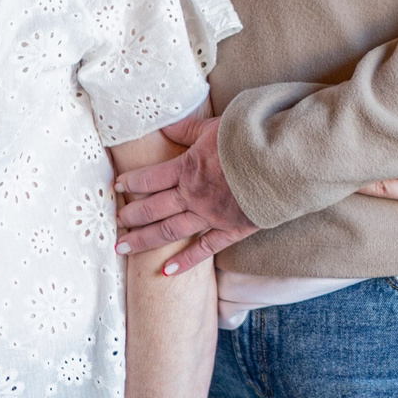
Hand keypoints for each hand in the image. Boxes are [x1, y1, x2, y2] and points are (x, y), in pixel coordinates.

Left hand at [117, 111, 258, 273]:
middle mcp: (192, 195)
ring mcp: (210, 215)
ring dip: (144, 241)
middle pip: (152, 209)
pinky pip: (204, 249)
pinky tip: (166, 271)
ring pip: (168, 232)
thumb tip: (165, 126)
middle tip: (116, 223)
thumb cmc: (250, 138)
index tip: (117, 187)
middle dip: (131, 216)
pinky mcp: (230, 229)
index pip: (150, 178)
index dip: (131, 182)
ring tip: (123, 249)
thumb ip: (188, 128)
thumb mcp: (214, 126)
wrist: (280, 159)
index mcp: (187, 168)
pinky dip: (185, 261)